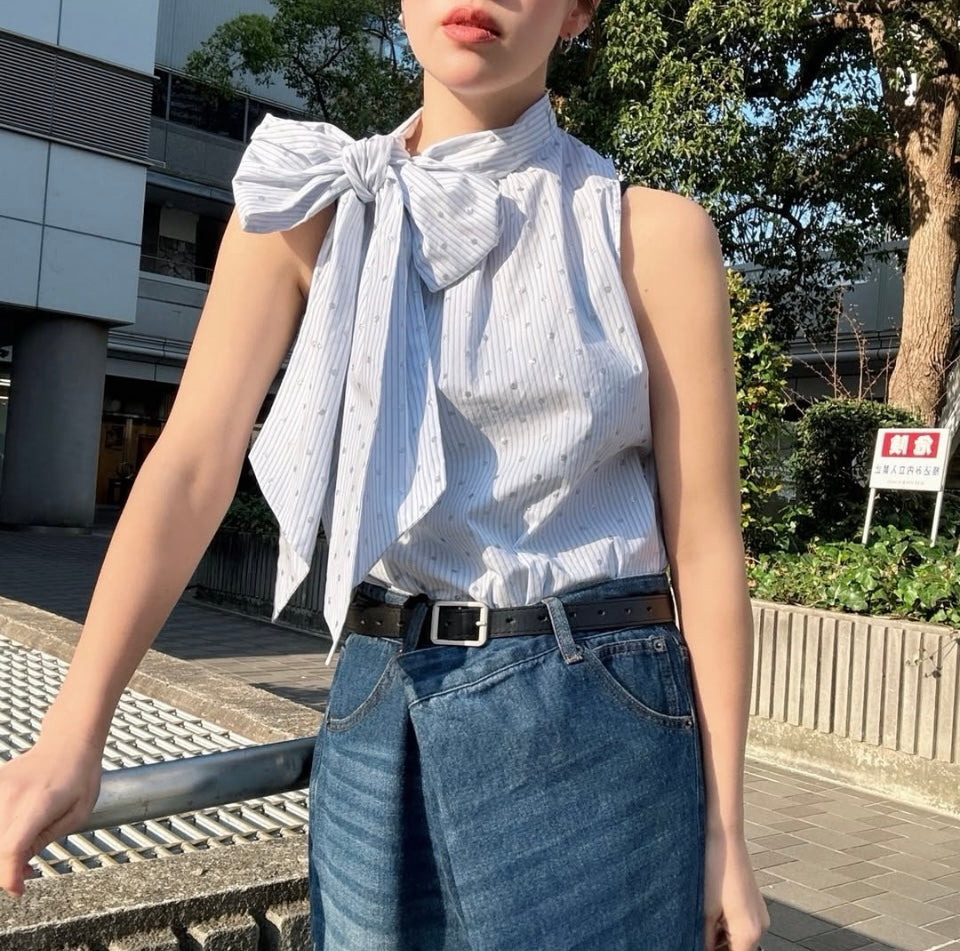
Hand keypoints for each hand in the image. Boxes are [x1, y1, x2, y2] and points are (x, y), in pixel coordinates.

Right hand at [0, 734, 102, 897]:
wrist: (68, 743)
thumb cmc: (80, 777)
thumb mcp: (78, 813)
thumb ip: (45, 839)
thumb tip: (17, 867)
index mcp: (40, 803)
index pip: (11, 847)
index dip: (9, 875)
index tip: (18, 889)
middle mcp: (13, 796)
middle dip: (6, 868)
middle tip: (26, 872)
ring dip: (1, 852)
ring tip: (22, 852)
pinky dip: (0, 834)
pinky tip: (13, 835)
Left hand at [703, 826, 769, 950]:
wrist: (726, 837)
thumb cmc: (716, 868)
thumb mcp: (705, 910)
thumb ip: (706, 938)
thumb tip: (702, 947)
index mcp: (749, 933)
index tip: (698, 945)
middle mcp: (761, 927)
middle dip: (717, 947)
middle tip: (697, 937)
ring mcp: (760, 915)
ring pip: (739, 939)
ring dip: (721, 939)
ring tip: (701, 927)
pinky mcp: (755, 904)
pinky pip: (741, 925)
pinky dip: (726, 926)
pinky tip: (709, 916)